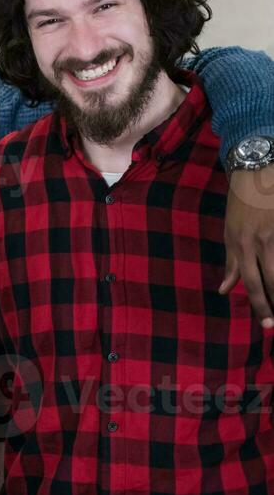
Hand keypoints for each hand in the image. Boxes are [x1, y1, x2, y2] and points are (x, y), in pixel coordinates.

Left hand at [219, 165, 273, 328]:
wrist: (257, 171)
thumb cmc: (240, 204)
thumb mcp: (229, 232)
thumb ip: (231, 263)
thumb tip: (224, 291)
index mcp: (240, 244)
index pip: (250, 282)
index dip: (260, 304)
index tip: (268, 324)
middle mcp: (259, 241)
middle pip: (270, 280)